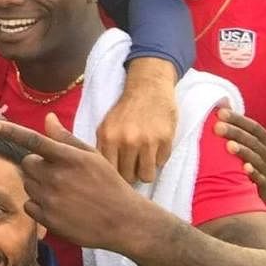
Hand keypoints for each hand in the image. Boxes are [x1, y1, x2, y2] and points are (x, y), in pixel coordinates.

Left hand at [0, 114, 147, 254]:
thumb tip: (48, 118)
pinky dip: (39, 205)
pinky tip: (60, 207)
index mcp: (68, 158)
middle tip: (60, 174)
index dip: (11, 131)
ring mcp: (50, 199)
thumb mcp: (92, 156)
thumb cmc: (108, 184)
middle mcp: (56, 177)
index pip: (33, 141)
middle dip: (38, 166)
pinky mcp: (47, 219)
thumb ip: (65, 138)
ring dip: (39, 185)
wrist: (124, 221)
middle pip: (27, 164)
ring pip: (28, 184)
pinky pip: (29, 205)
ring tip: (64, 192)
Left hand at [96, 57, 177, 182]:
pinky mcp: (166, 140)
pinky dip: (158, 159)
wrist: (148, 88)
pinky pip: (161, 163)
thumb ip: (102, 148)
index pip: (109, 171)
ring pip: (146, 176)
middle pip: (128, 178)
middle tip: (131, 166)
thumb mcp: (105, 126)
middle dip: (130, 174)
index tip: (117, 174)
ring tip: (143, 160)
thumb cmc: (124, 111)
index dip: (113, 176)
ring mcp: (148, 141)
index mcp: (108, 137)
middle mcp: (127, 141)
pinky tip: (154, 147)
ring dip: (145, 170)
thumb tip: (99, 173)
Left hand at [217, 108, 265, 201]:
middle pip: (253, 141)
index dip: (238, 119)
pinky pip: (260, 179)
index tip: (221, 112)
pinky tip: (245, 168)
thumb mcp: (251, 141)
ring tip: (229, 145)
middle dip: (235, 133)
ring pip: (256, 158)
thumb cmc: (255, 157)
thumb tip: (222, 102)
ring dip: (243, 151)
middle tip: (218, 127)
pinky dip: (253, 174)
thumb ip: (238, 125)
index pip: (254, 127)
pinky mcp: (265, 185)